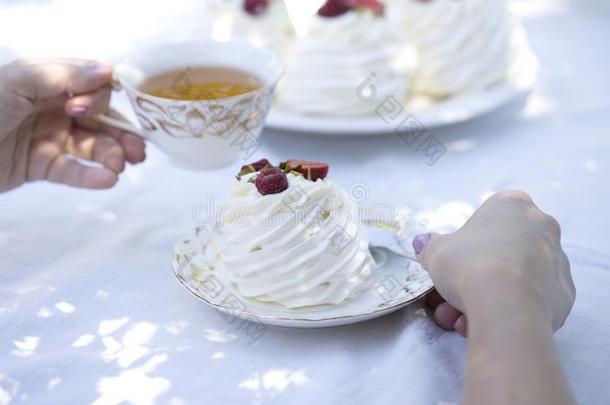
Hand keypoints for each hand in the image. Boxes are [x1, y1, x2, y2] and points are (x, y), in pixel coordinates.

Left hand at [0, 59, 144, 191]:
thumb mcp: (18, 82)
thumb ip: (64, 75)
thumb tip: (109, 69)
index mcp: (48, 83)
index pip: (92, 87)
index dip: (100, 99)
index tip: (84, 110)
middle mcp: (53, 109)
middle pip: (100, 120)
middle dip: (120, 133)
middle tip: (137, 151)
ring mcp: (50, 139)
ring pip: (93, 147)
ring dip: (112, 156)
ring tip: (120, 167)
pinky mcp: (42, 167)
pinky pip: (73, 172)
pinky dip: (92, 177)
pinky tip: (107, 180)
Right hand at [413, 190, 575, 335]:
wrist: (506, 305)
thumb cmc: (468, 265)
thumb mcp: (436, 252)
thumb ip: (430, 246)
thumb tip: (422, 243)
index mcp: (513, 205)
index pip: (487, 219)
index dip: (464, 245)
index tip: (452, 265)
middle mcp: (542, 227)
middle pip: (501, 252)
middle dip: (474, 277)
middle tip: (450, 298)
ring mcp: (558, 261)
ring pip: (515, 278)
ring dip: (487, 297)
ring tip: (460, 320)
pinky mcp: (565, 295)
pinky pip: (531, 301)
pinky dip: (509, 311)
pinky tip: (487, 324)